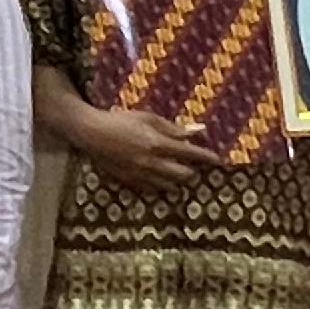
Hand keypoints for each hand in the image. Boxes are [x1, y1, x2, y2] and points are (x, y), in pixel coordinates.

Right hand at [74, 104, 216, 192]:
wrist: (92, 134)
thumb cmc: (120, 120)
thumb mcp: (148, 118)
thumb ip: (172, 127)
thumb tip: (196, 132)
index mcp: (158, 144)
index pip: (190, 153)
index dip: (206, 157)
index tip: (217, 160)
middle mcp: (152, 163)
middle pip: (183, 175)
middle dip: (192, 172)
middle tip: (194, 167)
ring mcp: (141, 175)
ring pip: (169, 186)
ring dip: (178, 181)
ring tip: (178, 173)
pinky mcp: (131, 182)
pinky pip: (152, 190)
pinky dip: (161, 186)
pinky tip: (160, 179)